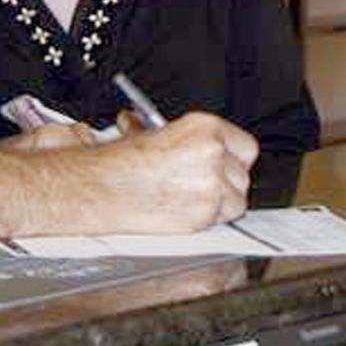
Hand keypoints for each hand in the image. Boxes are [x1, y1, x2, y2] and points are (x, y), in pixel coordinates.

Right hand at [7, 111, 256, 234]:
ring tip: (192, 198)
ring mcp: (212, 184)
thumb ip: (185, 137)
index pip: (245, 146)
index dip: (234, 158)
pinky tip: (186, 210)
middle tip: (205, 184)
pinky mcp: (205, 212)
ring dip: (221, 202)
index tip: (226, 165)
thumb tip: (196, 141)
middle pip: (243, 173)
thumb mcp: (157, 133)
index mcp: (205, 127)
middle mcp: (213, 152)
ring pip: (237, 198)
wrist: (101, 186)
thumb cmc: (121, 161)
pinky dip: (210, 218)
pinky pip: (223, 218)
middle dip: (227, 181)